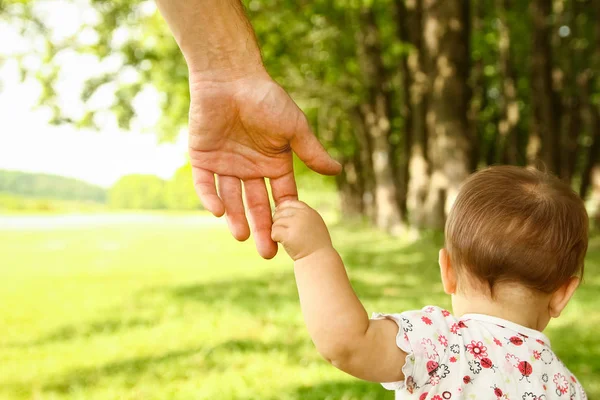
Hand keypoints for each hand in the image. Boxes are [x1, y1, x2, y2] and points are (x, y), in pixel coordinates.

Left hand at [187, 71, 340, 258]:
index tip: (290, 238)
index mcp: (274, 164)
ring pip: (230, 199)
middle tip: (267, 252)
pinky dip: (210, 197)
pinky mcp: (202, 158)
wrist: (231, 77)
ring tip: (242, 236)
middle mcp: (250, 169)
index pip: (281, 197)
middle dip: (262, 227)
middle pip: (257, 204)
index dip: (285, 216)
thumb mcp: (294, 128)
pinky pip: (204, 183)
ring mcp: (226, 165)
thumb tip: (338, 171)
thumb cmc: (267, 98)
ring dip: (236, 217)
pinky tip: (218, 212)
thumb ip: (311, 152)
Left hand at [271, 200, 332, 260]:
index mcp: (310, 212)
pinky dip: (275, 239)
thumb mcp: (314, 226)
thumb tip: (284, 209)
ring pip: (275, 223)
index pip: (290, 203)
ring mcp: (296, 224)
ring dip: (277, 232)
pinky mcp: (289, 234)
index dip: (282, 209)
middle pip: (279, 212)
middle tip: (284, 233)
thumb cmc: (316, 247)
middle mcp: (303, 215)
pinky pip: (274, 233)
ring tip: (287, 241)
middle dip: (278, 222)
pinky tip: (283, 244)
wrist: (319, 261)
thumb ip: (303, 217)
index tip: (280, 217)